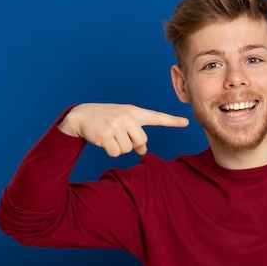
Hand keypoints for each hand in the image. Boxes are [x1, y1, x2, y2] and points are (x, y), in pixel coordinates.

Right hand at [58, 103, 188, 156]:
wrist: (80, 115)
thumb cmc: (105, 120)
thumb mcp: (122, 124)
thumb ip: (135, 135)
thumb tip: (143, 150)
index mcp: (134, 112)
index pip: (156, 117)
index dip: (172, 121)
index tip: (186, 122)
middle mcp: (127, 117)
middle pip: (141, 141)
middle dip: (131, 143)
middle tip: (118, 135)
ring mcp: (116, 125)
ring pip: (128, 149)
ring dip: (118, 147)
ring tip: (109, 136)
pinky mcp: (106, 134)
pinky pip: (115, 153)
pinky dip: (109, 151)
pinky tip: (103, 140)